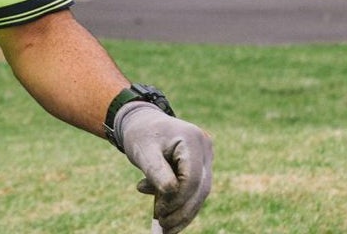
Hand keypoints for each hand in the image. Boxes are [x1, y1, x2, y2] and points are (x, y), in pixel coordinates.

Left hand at [116, 102, 213, 233]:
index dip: (177, 199)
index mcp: (192, 139)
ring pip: (200, 191)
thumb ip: (156, 170)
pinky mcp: (202, 165)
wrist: (142, 122)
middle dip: (182, 211)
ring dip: (183, 211)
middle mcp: (205, 147)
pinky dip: (181, 203)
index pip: (192, 178)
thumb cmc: (140, 134)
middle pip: (200, 187)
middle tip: (164, 228)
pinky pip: (195, 188)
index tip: (160, 214)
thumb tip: (170, 193)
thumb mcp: (142, 150)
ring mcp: (206, 156)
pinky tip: (167, 216)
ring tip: (165, 227)